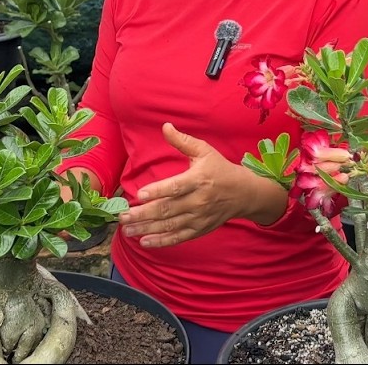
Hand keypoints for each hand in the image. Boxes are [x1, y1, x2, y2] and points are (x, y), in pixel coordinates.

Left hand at [117, 122, 271, 247]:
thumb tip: (165, 126)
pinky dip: (161, 241)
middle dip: (144, 214)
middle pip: (168, 209)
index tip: (140, 195)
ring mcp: (199, 217)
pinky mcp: (199, 229)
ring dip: (147, 228)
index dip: (158, 191)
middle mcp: (198, 201)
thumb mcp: (204, 151)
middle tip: (123, 217)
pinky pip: (178, 237)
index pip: (176, 187)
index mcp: (199, 179)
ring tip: (127, 230)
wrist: (244, 194)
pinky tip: (144, 241)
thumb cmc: (220, 169)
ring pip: (170, 225)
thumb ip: (182, 141)